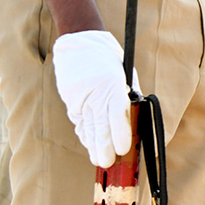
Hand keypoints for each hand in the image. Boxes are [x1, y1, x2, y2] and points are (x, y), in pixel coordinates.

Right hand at [53, 30, 132, 166]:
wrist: (80, 40)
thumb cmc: (110, 58)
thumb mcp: (125, 74)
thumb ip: (128, 96)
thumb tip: (133, 121)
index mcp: (113, 83)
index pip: (117, 114)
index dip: (120, 134)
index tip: (123, 149)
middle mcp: (96, 91)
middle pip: (100, 125)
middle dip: (105, 147)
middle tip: (108, 163)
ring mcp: (80, 96)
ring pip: (87, 126)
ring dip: (93, 146)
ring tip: (99, 160)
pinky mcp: (70, 99)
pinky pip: (79, 121)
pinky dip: (84, 134)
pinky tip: (89, 145)